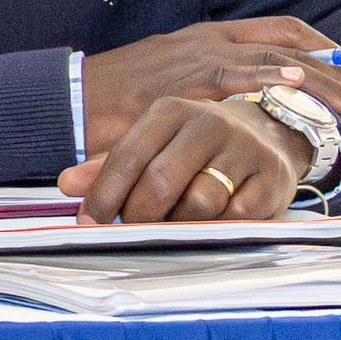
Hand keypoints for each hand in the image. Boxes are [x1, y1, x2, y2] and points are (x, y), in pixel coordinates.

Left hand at [59, 93, 307, 223]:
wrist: (268, 135)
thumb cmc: (195, 146)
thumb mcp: (153, 144)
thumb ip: (110, 165)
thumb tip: (68, 184)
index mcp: (171, 110)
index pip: (128, 155)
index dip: (104, 193)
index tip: (89, 223)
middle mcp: (209, 123)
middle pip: (160, 182)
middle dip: (138, 214)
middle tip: (130, 229)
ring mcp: (245, 149)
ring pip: (199, 203)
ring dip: (178, 223)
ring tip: (172, 222)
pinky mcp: (273, 178)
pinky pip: (235, 217)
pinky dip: (216, 227)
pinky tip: (209, 222)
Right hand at [83, 18, 340, 149]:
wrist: (67, 96)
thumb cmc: (117, 98)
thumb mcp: (172, 82)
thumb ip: (211, 87)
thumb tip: (250, 109)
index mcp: (211, 36)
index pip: (287, 32)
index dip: (331, 53)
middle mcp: (212, 40)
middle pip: (297, 48)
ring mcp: (197, 58)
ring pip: (280, 62)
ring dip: (327, 86)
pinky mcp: (182, 81)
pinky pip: (235, 75)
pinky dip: (271, 78)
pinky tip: (299, 87)